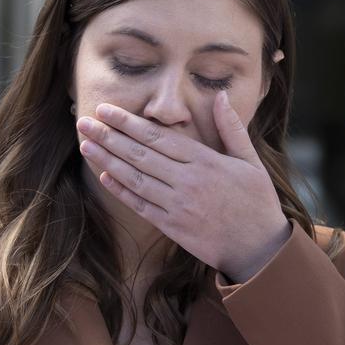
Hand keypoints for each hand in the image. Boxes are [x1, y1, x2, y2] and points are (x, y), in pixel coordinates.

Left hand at [77, 90, 290, 282]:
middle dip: (108, 136)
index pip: (157, 136)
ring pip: (135, 178)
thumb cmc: (256, 200)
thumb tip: (222, 96)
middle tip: (83, 122)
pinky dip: (121, 191)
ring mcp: (177, 205)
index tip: (106, 110)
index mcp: (204, 161)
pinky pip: (141, 206)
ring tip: (86, 145)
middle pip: (140, 154)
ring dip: (107, 160)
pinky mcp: (172, 227)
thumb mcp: (250, 160)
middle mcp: (187, 181)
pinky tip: (103, 176)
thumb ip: (232, 128)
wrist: (260, 248)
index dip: (128, 123)